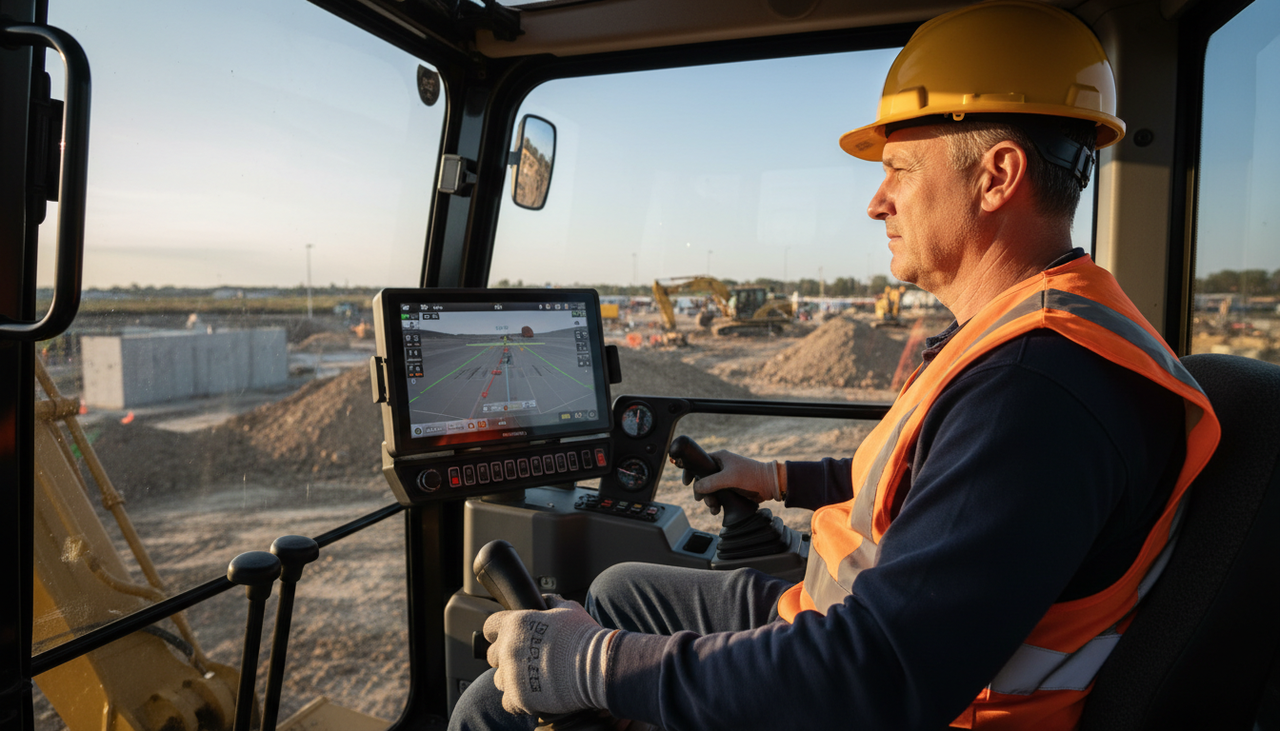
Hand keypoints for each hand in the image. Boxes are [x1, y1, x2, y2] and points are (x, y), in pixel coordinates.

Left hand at [484, 595, 613, 715]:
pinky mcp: (519, 698)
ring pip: (499, 679)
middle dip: (506, 656)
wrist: (597, 666)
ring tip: (534, 678)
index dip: (499, 631)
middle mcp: (508, 649)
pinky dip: (519, 700)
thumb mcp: (568, 609)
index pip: (490, 627)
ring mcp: (512, 675)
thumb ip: (550, 602)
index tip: (509, 637)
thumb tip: (544, 599)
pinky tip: (534, 693)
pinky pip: (507, 702)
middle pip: (492, 655)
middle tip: (526, 659)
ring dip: (512, 679)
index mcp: (515, 624)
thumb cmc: (583, 635)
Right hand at [684, 450, 780, 514]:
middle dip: (701, 492)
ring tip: (714, 508)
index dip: (690, 471)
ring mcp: (726, 478)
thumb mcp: (729, 478)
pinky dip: (716, 503)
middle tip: (702, 500)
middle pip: (702, 479)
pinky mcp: (731, 488)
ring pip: (710, 489)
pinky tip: (717, 510)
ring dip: (709, 500)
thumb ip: (711, 482)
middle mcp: (721, 467)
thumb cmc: (751, 476)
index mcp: (719, 458)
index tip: (686, 482)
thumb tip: (696, 487)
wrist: (770, 484)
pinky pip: (718, 496)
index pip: (698, 462)